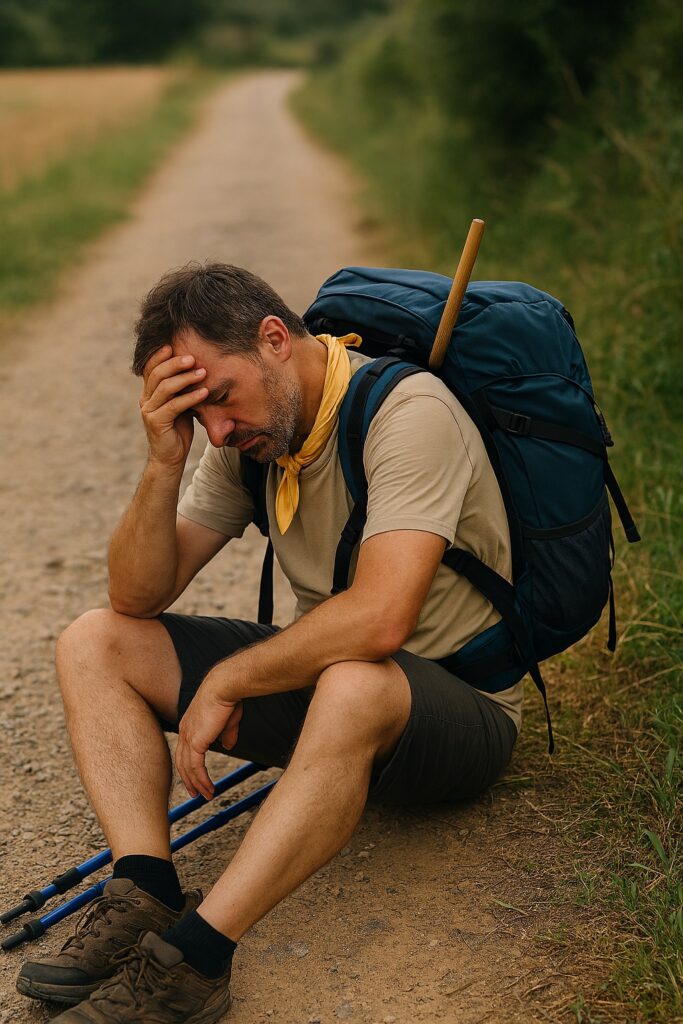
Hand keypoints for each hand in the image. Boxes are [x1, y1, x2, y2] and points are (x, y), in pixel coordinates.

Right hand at [140, 345, 207, 467]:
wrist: (170, 458)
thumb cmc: (178, 430)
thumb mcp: (180, 405)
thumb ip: (182, 390)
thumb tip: (198, 369)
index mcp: (149, 393)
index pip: (151, 368)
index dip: (160, 355)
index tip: (174, 344)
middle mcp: (145, 399)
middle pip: (157, 373)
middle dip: (175, 363)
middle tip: (193, 357)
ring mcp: (149, 410)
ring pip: (165, 387)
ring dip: (186, 378)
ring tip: (203, 373)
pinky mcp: (156, 422)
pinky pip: (174, 405)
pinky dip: (191, 397)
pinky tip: (204, 393)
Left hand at [176, 684, 242, 799]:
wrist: (225, 687)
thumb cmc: (228, 699)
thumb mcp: (228, 721)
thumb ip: (226, 734)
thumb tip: (228, 746)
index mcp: (189, 725)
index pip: (185, 751)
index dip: (189, 766)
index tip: (195, 778)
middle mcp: (184, 731)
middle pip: (181, 762)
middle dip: (188, 780)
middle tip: (195, 794)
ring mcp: (187, 737)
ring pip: (187, 768)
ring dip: (196, 784)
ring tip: (206, 795)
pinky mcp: (195, 741)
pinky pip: (195, 767)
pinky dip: (201, 780)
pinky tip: (209, 788)